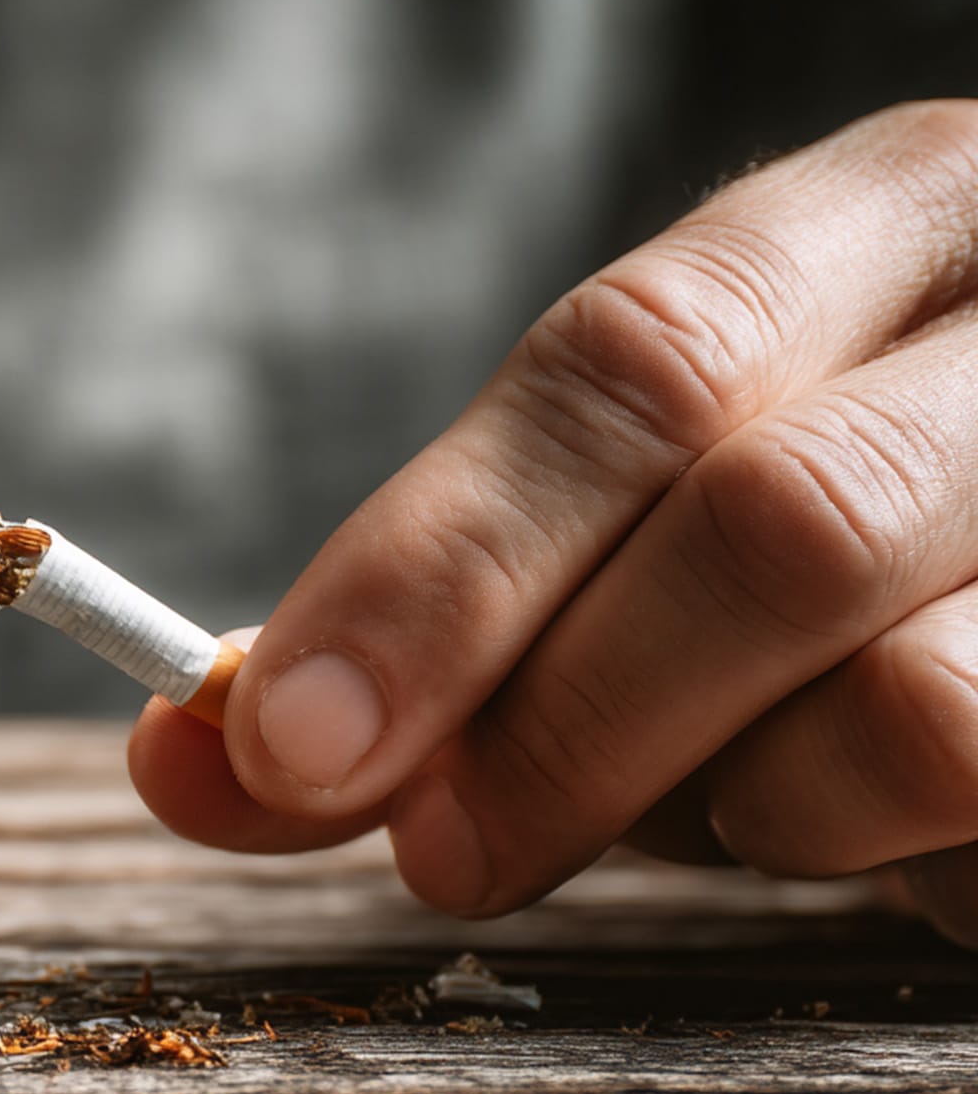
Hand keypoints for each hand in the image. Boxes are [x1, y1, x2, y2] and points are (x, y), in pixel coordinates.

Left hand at [129, 101, 977, 946]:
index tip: (284, 741)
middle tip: (448, 852)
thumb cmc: (813, 546)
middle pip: (769, 525)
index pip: (634, 362)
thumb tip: (191, 758)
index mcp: (874, 230)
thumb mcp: (627, 525)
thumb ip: (430, 629)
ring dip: (743, 810)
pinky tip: (865, 827)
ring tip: (732, 799)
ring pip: (902, 704)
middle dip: (560, 729)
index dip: (439, 567)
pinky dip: (875, 863)